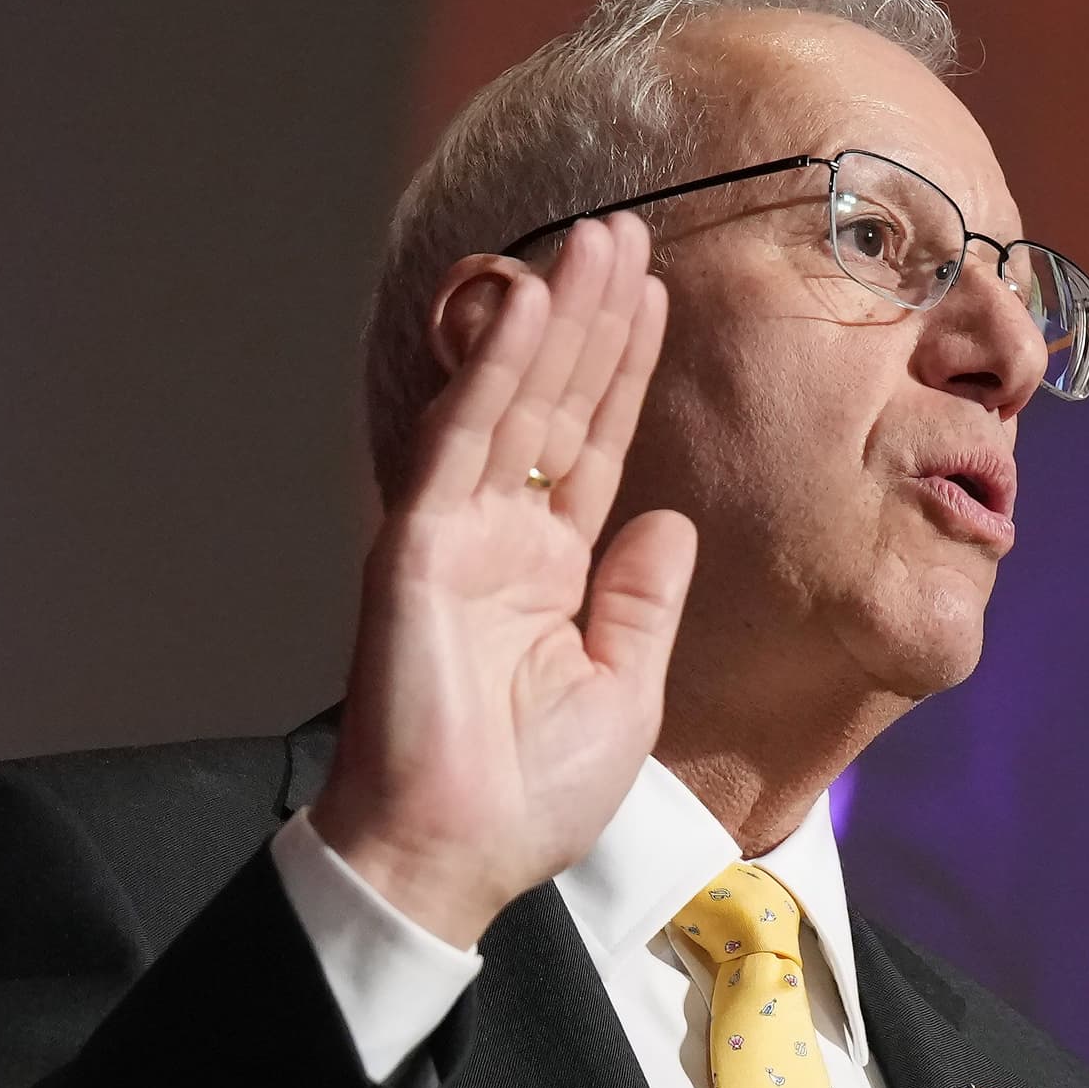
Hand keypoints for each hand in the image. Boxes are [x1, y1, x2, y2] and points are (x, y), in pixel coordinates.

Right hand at [315, 215, 694, 946]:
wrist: (455, 856)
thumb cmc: (532, 797)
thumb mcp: (624, 689)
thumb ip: (643, 600)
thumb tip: (671, 522)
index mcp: (552, 574)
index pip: (598, 448)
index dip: (627, 372)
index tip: (658, 299)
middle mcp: (503, 540)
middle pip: (560, 405)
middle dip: (594, 319)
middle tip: (626, 232)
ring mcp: (457, 535)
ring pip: (514, 402)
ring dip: (553, 318)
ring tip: (594, 242)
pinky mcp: (418, 545)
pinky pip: (464, 440)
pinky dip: (494, 369)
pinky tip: (527, 307)